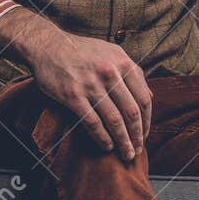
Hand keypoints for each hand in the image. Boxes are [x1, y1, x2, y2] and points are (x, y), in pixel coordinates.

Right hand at [0, 7, 151, 160]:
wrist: (48, 46)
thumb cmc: (83, 51)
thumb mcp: (112, 53)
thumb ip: (132, 72)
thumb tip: (150, 95)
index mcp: (123, 63)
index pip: (143, 99)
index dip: (147, 121)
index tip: (144, 134)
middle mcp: (110, 74)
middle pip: (131, 113)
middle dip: (136, 136)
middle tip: (137, 150)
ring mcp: (91, 85)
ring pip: (114, 120)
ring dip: (122, 141)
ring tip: (126, 153)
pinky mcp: (73, 95)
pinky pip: (92, 122)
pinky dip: (102, 137)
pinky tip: (106, 146)